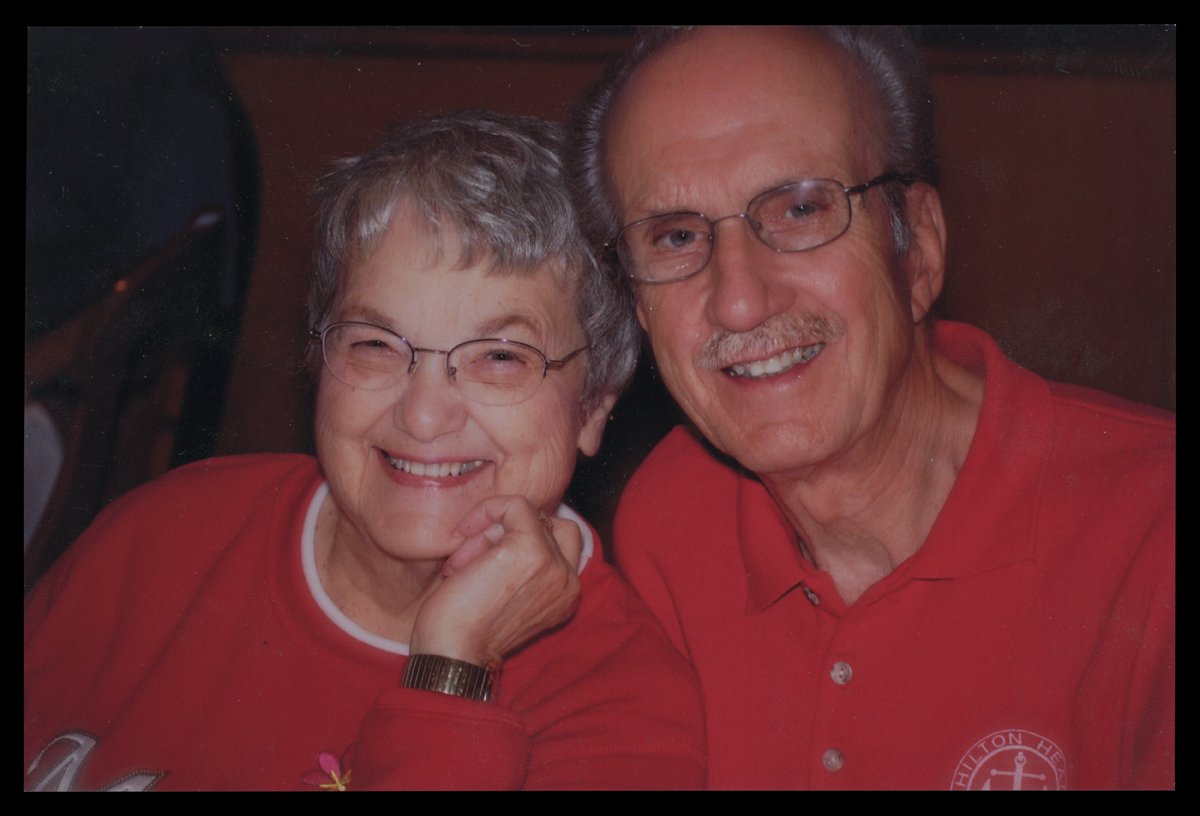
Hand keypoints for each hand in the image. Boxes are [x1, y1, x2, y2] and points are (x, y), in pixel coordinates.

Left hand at [407, 496, 581, 666]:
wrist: (451, 652)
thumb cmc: (464, 629)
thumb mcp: (505, 595)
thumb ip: (519, 565)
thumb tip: (503, 523)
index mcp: (566, 595)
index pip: (557, 541)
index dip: (516, 539)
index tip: (480, 558)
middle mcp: (568, 581)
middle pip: (544, 525)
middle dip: (502, 534)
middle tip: (468, 560)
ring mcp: (553, 564)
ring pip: (526, 515)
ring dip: (488, 530)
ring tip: (461, 561)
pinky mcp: (531, 550)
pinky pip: (514, 505)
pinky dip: (487, 510)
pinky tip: (463, 534)